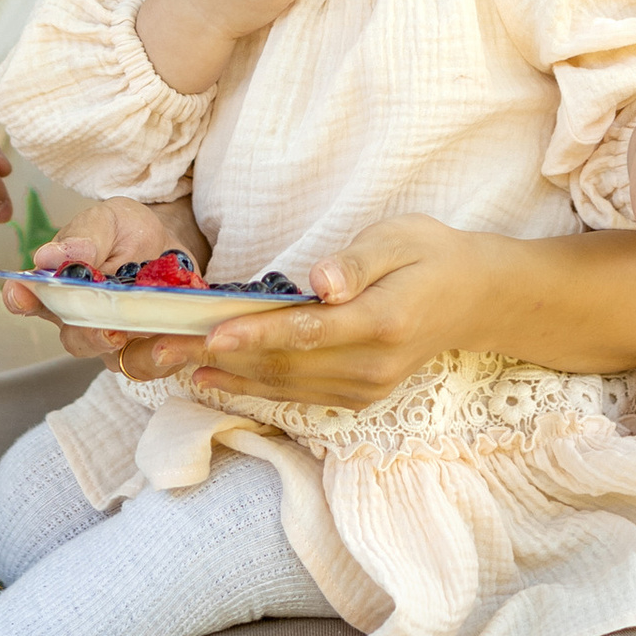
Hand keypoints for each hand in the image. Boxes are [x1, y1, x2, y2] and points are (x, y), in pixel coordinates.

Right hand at [4, 199, 205, 358]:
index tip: (21, 293)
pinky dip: (162, 357)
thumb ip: (86, 236)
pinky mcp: (147, 350)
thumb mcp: (110, 219)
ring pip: (111, 359)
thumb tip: (51, 256)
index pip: (29, 298)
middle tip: (106, 327)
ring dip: (132, 353)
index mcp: (60, 285)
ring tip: (150, 339)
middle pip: (74, 338)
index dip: (21, 300)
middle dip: (89, 334)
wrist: (172, 243)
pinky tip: (172, 342)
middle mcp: (81, 319)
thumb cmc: (129, 231)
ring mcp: (114, 340)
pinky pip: (150, 365)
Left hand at [173, 214, 488, 408]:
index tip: (212, 333)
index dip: (258, 335)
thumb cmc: (430, 255)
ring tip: (170, 363)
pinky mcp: (357, 397)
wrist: (473, 299)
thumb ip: (358, 261)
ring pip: (284, 386)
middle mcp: (372, 366)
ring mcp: (365, 389)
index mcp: (385, 321)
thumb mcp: (401, 237)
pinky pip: (295, 395)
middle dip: (219, 357)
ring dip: (225, 375)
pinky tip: (212, 376)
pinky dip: (250, 387)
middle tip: (162, 348)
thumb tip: (320, 280)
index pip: (310, 332)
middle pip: (286, 365)